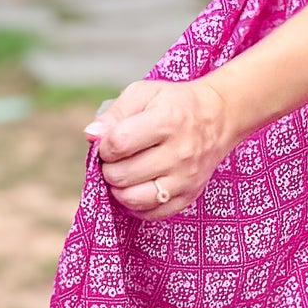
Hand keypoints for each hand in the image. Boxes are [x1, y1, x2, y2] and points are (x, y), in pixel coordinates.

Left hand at [85, 77, 235, 218]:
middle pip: (121, 174)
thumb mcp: (144, 93)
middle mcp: (179, 153)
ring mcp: (185, 179)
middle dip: (108, 167)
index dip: (103, 145)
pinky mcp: (188, 196)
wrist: (217, 118)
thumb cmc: (174, 104)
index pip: (118, 143)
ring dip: (118, 189)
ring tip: (123, 174)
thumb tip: (91, 136)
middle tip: (115, 158)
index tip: (109, 142)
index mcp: (167, 121)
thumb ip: (114, 113)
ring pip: (133, 199)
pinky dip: (135, 204)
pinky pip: (151, 214)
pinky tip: (137, 186)